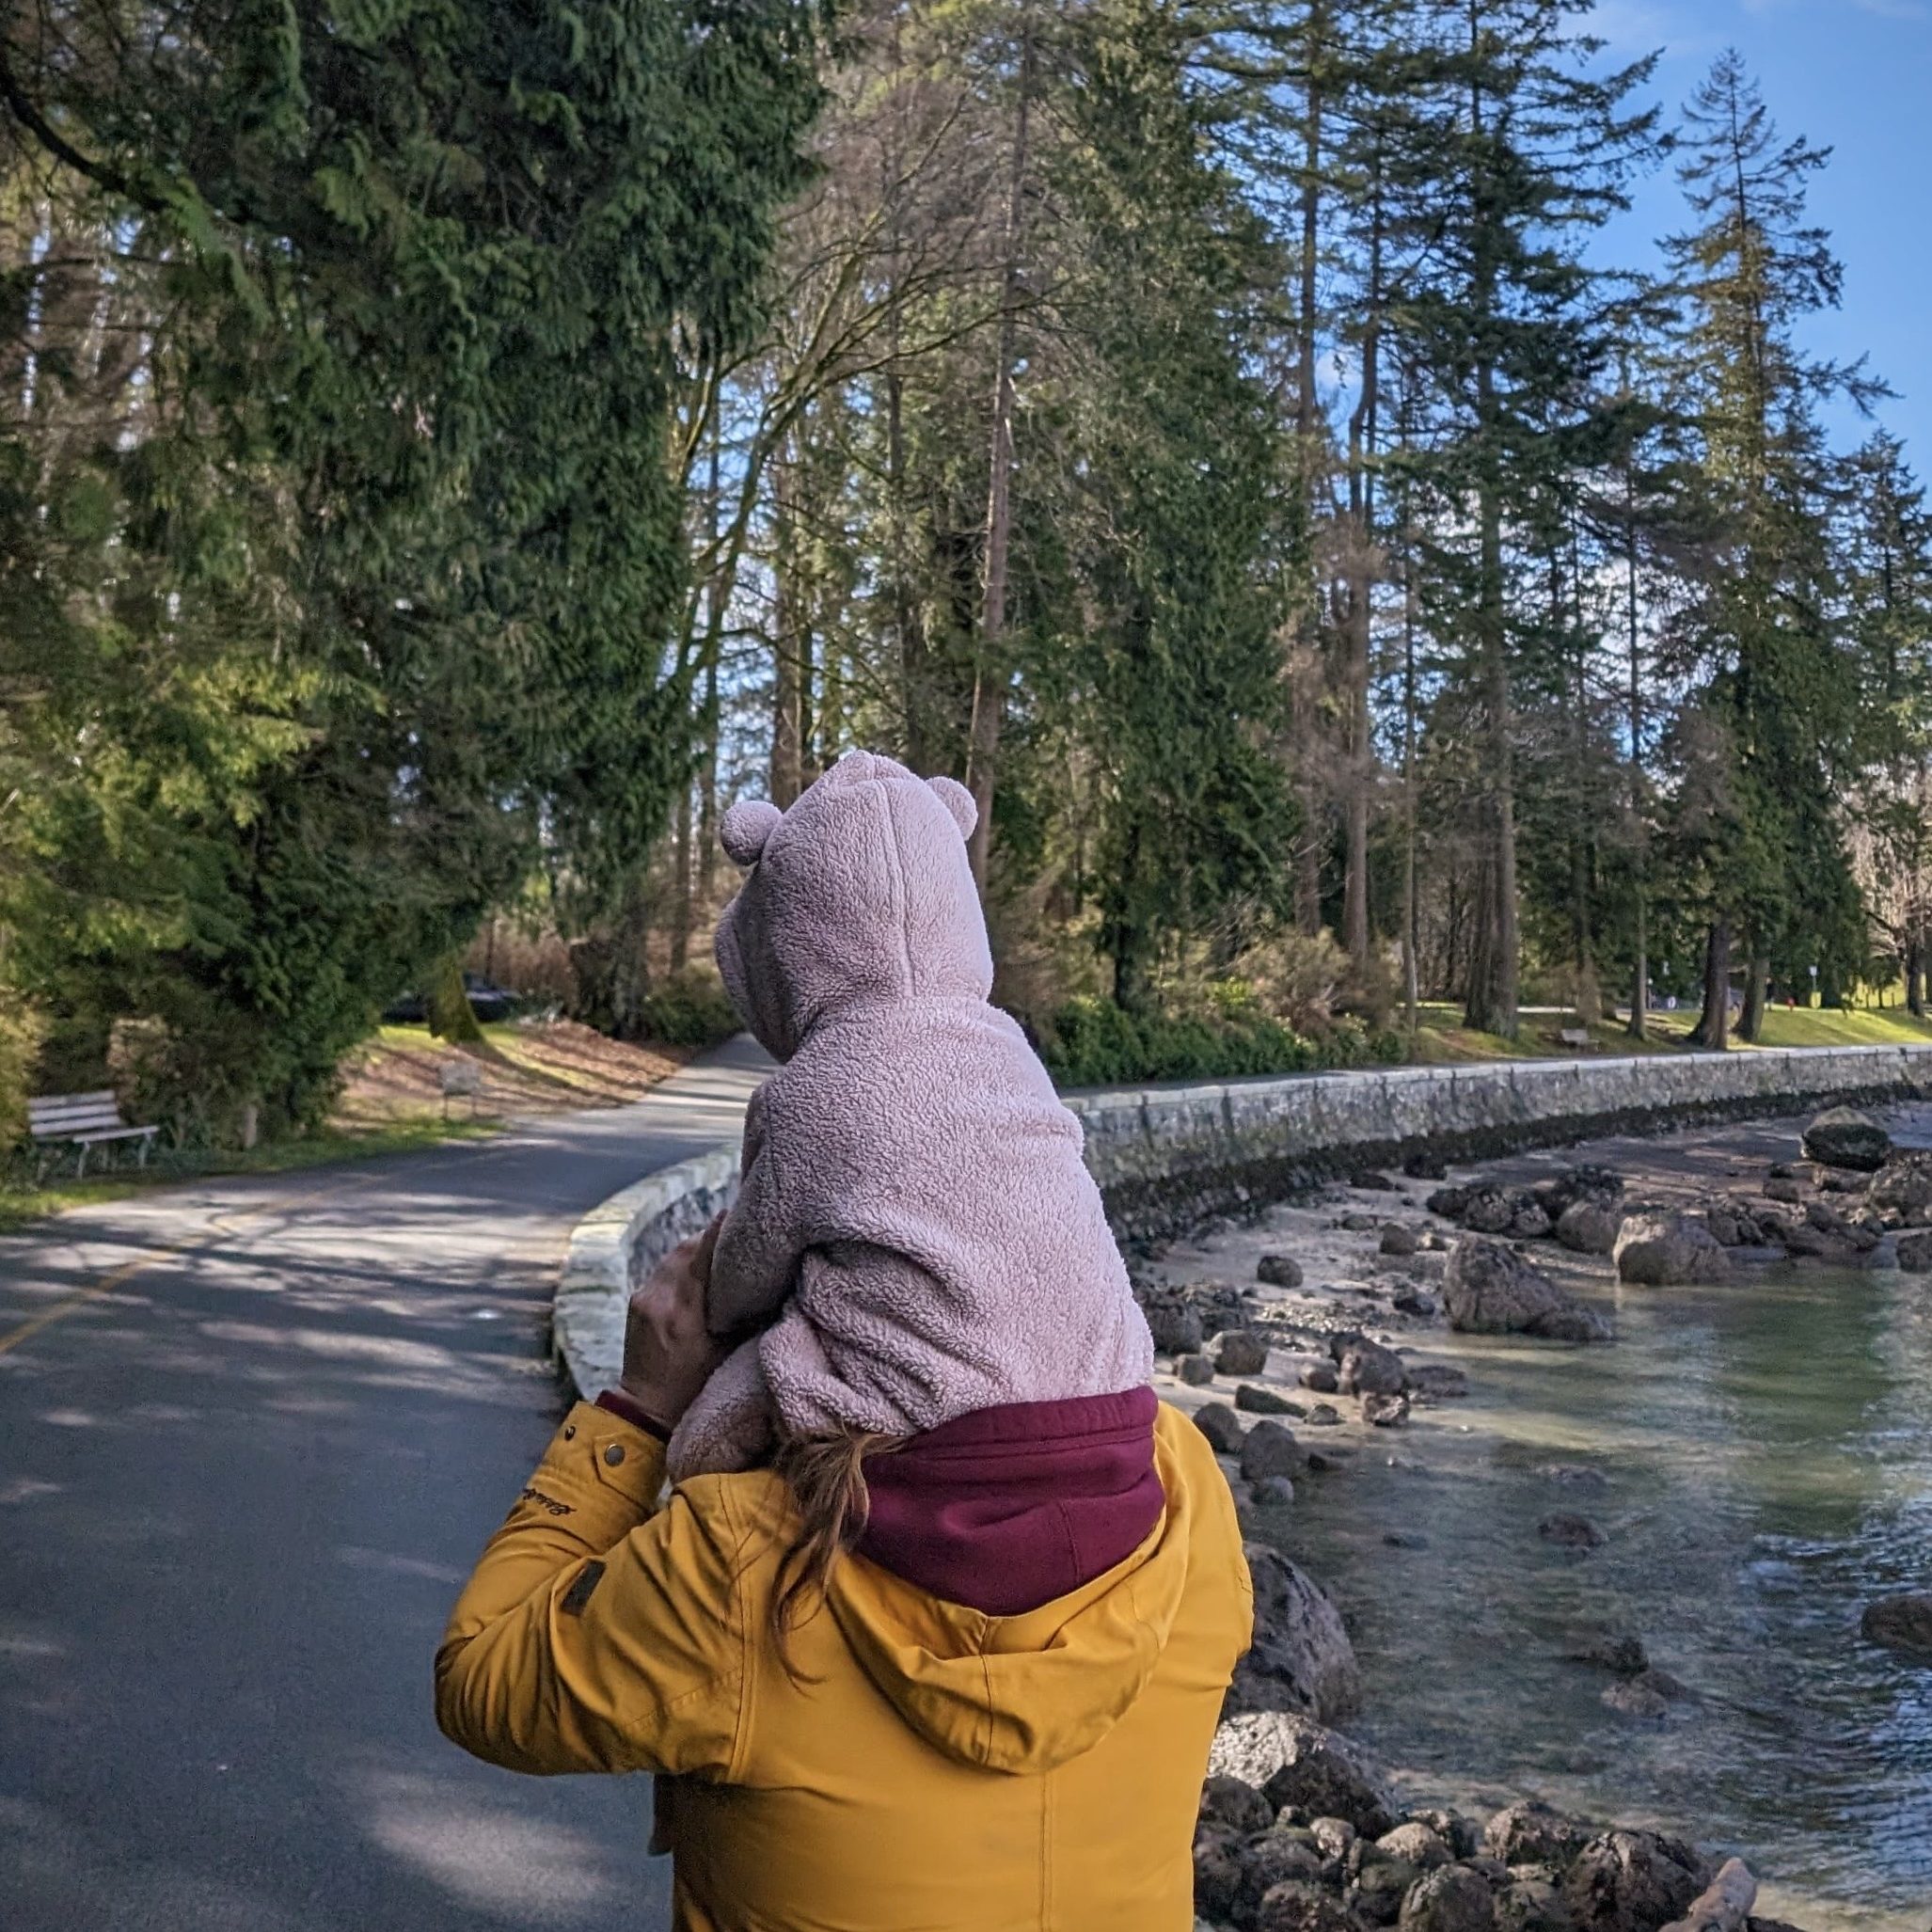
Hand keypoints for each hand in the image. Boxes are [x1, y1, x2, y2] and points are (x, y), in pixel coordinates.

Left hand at [619, 1218, 728, 1434]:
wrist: (645, 1410)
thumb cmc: (695, 1388)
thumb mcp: (728, 1355)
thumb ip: (745, 1318)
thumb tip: (773, 1286)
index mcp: (684, 1315)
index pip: (702, 1256)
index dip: (722, 1231)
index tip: (741, 1213)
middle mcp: (659, 1300)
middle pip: (687, 1247)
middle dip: (714, 1236)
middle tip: (740, 1231)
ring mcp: (643, 1298)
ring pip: (674, 1254)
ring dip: (698, 1247)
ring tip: (724, 1247)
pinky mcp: (636, 1300)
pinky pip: (664, 1269)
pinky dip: (684, 1263)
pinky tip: (701, 1268)